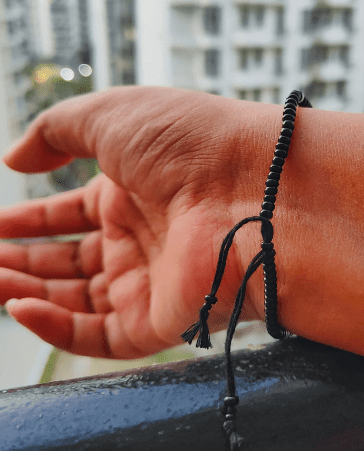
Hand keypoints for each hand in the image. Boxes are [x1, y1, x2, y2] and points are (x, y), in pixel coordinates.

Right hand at [0, 87, 277, 357]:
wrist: (253, 185)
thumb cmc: (190, 142)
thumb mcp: (112, 116)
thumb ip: (55, 130)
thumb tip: (14, 157)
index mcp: (134, 191)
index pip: (72, 213)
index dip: (30, 220)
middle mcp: (142, 237)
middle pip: (70, 260)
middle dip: (21, 261)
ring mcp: (151, 280)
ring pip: (76, 300)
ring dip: (26, 293)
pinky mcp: (161, 319)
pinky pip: (98, 336)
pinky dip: (54, 328)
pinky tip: (20, 308)